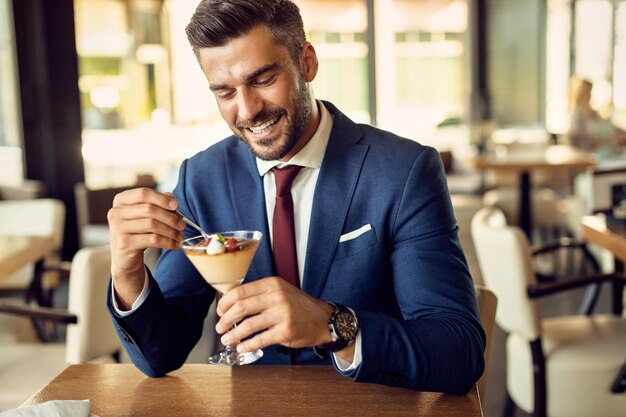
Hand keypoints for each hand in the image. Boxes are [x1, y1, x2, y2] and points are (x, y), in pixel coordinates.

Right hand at [107, 187, 184, 308]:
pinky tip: (175, 245)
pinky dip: (167, 242)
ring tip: (180, 236)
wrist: (125, 258)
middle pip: (150, 209)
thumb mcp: (145, 215)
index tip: (176, 205)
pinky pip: (152, 239)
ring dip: (171, 231)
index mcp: (121, 200)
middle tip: (182, 225)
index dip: (162, 198)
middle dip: (170, 217)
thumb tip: (172, 199)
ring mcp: (118, 228)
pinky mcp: (124, 243)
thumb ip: (158, 203)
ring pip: (152, 224)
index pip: (143, 193)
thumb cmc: (138, 232)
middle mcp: (116, 212)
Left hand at [215, 277, 334, 353]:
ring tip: (227, 340)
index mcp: (272, 284)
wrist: (323, 319)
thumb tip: (231, 303)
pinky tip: (242, 347)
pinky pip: (260, 340)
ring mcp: (281, 314)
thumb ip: (259, 294)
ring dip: (233, 335)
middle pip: (240, 308)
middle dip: (225, 320)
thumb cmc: (298, 306)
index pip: (240, 291)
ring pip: (248, 325)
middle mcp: (277, 297)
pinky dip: (247, 345)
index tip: (219, 312)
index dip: (225, 303)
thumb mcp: (280, 290)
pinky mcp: (285, 331)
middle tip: (220, 328)